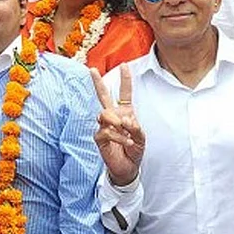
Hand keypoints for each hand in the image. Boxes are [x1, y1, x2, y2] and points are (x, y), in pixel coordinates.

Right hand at [91, 65, 143, 186]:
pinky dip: (118, 136)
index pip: (124, 93)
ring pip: (105, 113)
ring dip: (116, 121)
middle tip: (92, 69)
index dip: (125, 80)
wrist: (128, 168)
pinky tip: (126, 142)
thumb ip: (135, 127)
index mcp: (125, 112)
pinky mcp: (99, 137)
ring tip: (125, 132)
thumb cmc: (134, 150)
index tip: (124, 65)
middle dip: (97, 82)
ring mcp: (104, 126)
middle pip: (103, 96)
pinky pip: (106, 131)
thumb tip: (123, 119)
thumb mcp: (141, 138)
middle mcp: (113, 116)